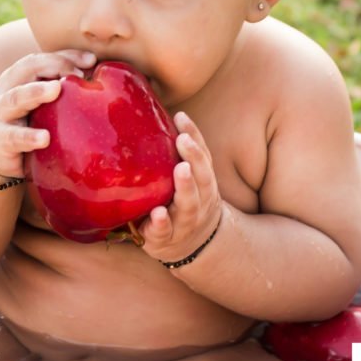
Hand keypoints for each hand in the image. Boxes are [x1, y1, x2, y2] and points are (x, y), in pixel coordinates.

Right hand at [0, 49, 96, 178]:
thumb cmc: (25, 118)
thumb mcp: (40, 99)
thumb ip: (61, 84)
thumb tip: (94, 68)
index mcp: (19, 76)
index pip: (42, 58)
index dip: (66, 57)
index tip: (91, 61)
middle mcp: (7, 88)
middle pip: (28, 69)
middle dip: (53, 66)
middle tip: (77, 74)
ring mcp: (0, 113)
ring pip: (16, 97)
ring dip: (35, 92)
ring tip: (56, 89)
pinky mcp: (0, 139)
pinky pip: (15, 137)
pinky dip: (29, 137)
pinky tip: (45, 138)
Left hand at [139, 112, 223, 262]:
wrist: (195, 247)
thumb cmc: (185, 201)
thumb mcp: (189, 179)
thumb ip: (178, 154)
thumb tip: (156, 114)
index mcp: (204, 182)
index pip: (202, 156)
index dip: (195, 136)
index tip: (181, 117)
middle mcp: (200, 200)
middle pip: (202, 178)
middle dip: (194, 158)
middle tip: (184, 140)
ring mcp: (185, 222)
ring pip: (188, 205)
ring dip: (185, 187)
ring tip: (180, 170)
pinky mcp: (165, 239)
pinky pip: (164, 232)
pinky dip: (161, 223)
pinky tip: (157, 213)